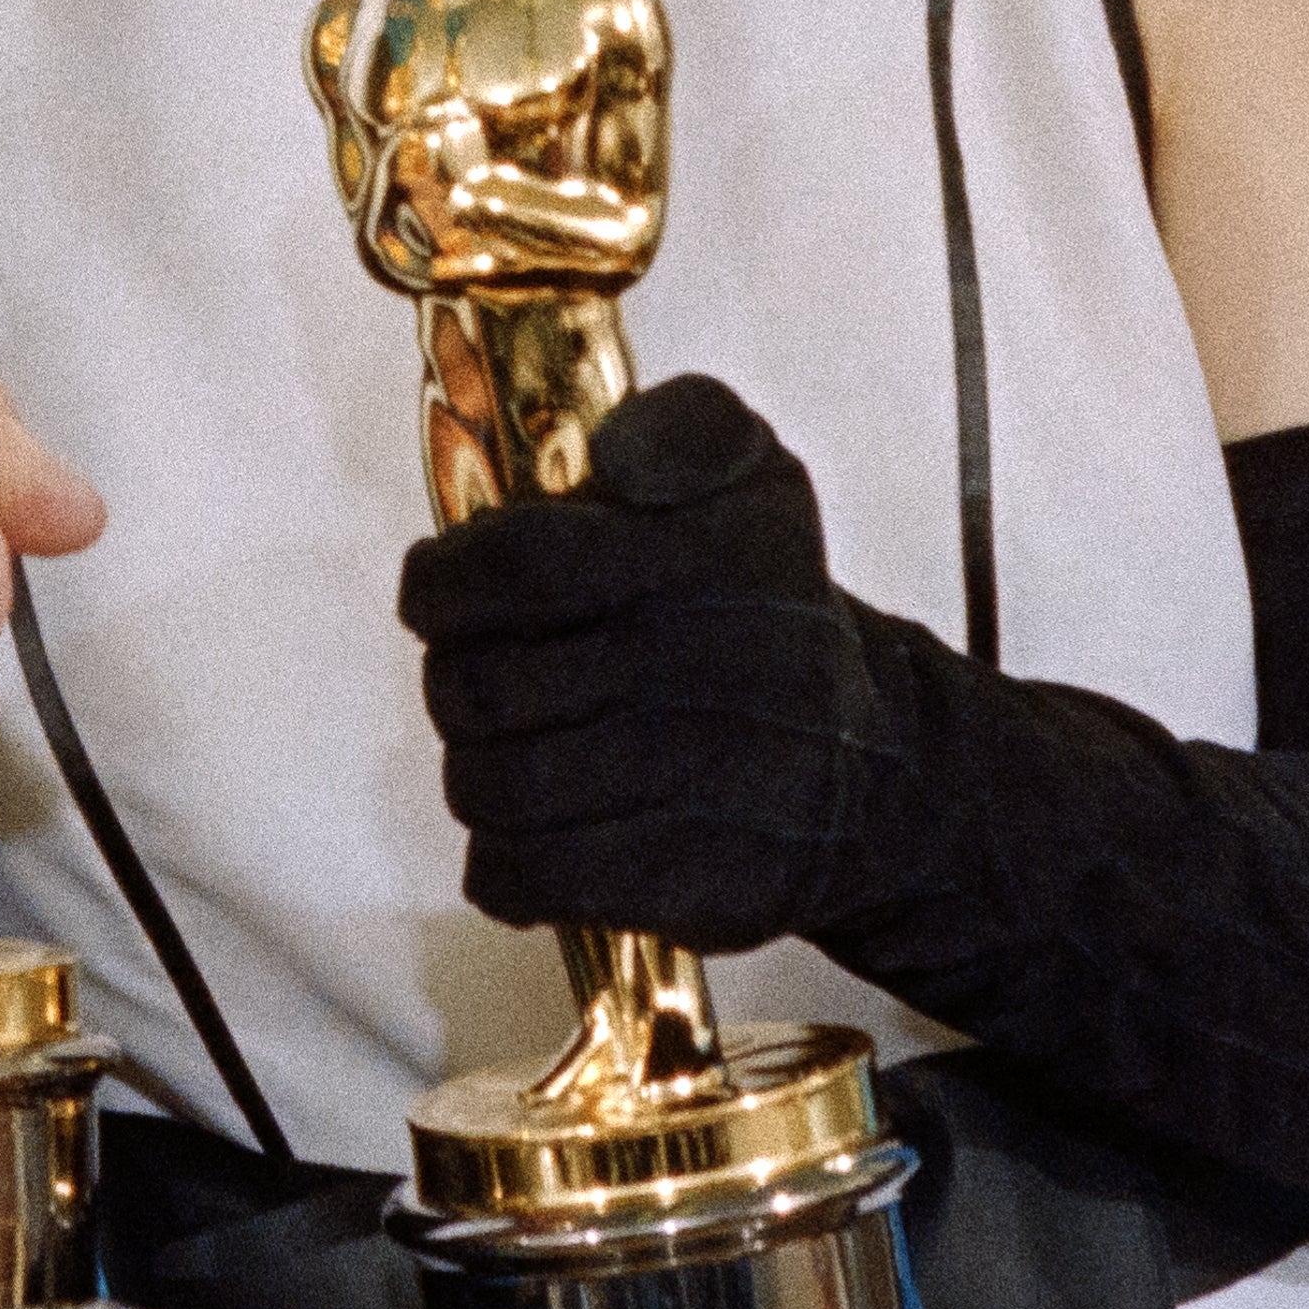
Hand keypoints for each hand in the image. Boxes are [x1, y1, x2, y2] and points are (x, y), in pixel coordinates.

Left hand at [397, 371, 930, 950]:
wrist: (871, 770)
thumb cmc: (770, 610)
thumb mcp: (752, 477)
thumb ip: (683, 426)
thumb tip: (615, 454)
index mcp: (705, 561)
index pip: (513, 569)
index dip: (443, 583)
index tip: (437, 592)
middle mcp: (704, 674)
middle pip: (482, 688)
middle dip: (455, 680)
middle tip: (479, 676)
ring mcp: (698, 786)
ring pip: (493, 786)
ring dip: (475, 769)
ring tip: (507, 749)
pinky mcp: (688, 882)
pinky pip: (529, 877)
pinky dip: (501, 858)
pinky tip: (529, 827)